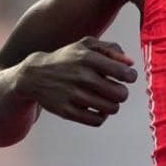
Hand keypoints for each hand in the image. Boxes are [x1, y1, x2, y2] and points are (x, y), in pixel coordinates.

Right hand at [19, 37, 136, 127]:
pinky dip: (102, 116)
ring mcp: (73, 95)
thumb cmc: (67, 58)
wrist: (34, 75)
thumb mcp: (86, 44)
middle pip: (120, 94)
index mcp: (88, 58)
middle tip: (116, 89)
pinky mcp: (67, 111)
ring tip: (107, 98)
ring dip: (113, 105)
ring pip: (111, 108)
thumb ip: (111, 49)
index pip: (122, 72)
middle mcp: (81, 76)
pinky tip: (98, 108)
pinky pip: (97, 120)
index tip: (127, 77)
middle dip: (122, 92)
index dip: (130, 76)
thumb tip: (130, 64)